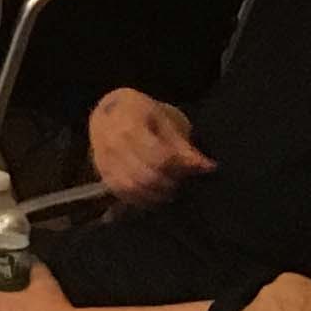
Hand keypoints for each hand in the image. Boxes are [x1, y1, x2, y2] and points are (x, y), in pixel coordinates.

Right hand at [88, 90, 212, 209]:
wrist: (110, 111)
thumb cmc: (143, 113)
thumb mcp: (166, 121)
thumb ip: (184, 146)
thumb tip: (208, 167)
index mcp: (130, 123)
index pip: (159, 156)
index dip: (180, 167)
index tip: (195, 168)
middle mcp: (112, 142)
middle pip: (146, 175)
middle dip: (169, 183)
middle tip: (183, 182)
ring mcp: (104, 159)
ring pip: (132, 187)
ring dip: (156, 194)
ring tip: (170, 190)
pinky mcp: (102, 172)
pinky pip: (121, 192)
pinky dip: (140, 199)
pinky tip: (155, 195)